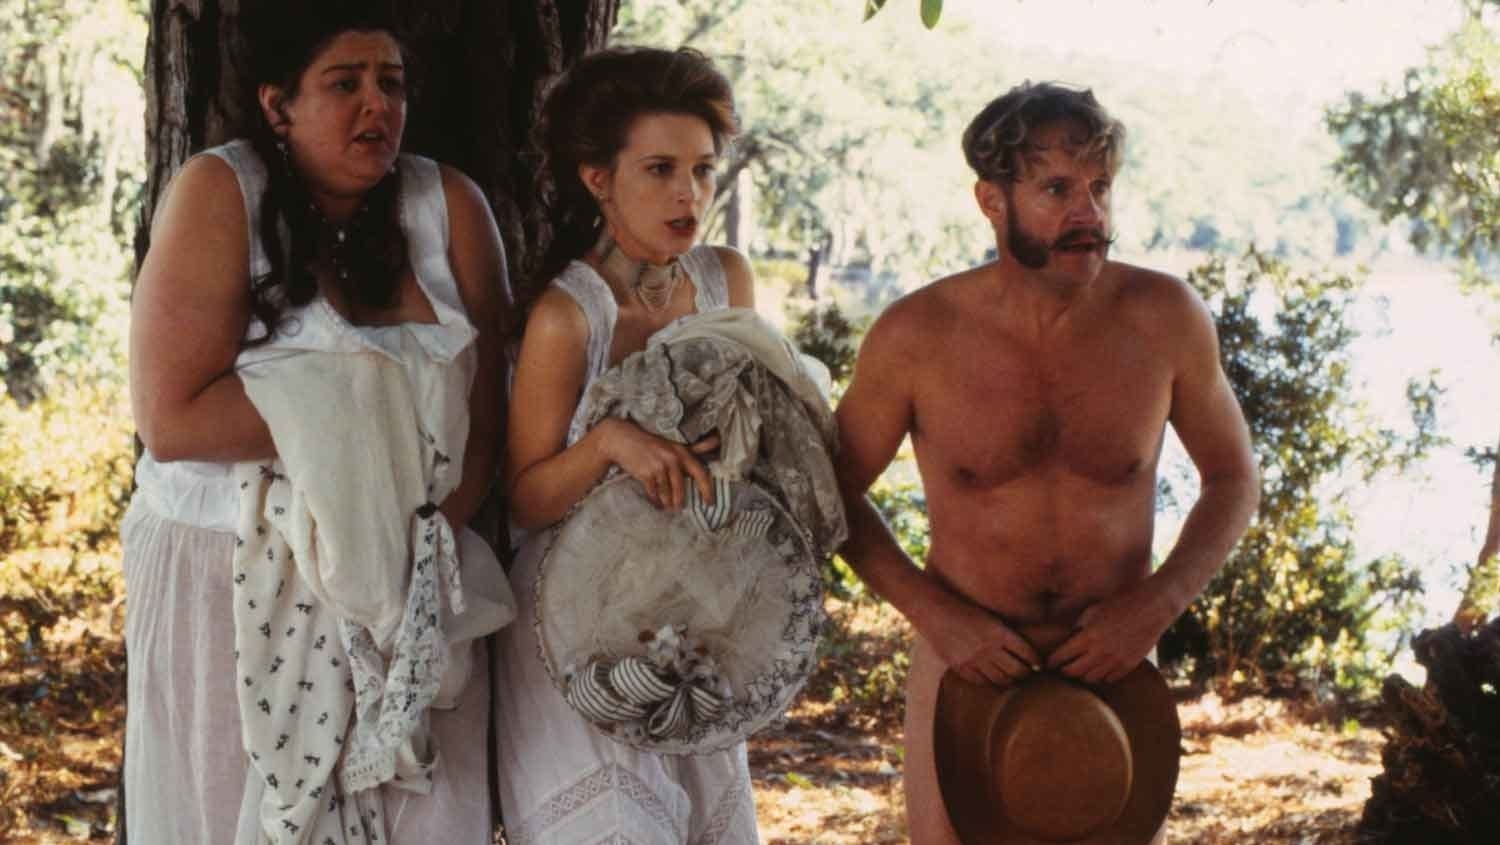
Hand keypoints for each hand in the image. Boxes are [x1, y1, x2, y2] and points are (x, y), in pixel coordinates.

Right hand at [597, 418, 718, 510]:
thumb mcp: (674, 445)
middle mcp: (672, 458)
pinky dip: (655, 499)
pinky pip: (654, 493)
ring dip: (667, 502)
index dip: (706, 489)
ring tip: (668, 507)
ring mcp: (658, 465)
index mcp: (682, 452)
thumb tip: (716, 441)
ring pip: (667, 492)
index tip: (709, 502)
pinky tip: (656, 502)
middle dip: (681, 500)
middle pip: (681, 486)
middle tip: (680, 509)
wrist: (623, 440)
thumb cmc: (652, 445)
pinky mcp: (646, 473)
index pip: (700, 472)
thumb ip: (695, 448)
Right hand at [923, 597, 1041, 687]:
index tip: (1039, 663)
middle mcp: (988, 647)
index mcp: (999, 631)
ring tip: (1013, 678)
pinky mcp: (960, 666)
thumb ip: (1005, 634)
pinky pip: (981, 681)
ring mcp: (973, 659)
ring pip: (1001, 679)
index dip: (1036, 660)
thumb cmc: (964, 609)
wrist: (934, 610)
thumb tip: (1024, 652)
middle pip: (1017, 671)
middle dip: (1026, 673)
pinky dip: (990, 682)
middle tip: (1029, 673)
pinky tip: (993, 678)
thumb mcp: (989, 617)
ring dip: (1010, 680)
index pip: (1027, 653)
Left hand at [1046, 583, 1175, 684]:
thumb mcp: (1094, 609)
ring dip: (1081, 676)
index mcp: (1088, 636)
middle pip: (1073, 672)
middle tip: (1059, 669)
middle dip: (1063, 671)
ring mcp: (1116, 661)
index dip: (1051, 661)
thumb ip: (1079, 625)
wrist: (1154, 607)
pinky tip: (1097, 670)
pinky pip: (1109, 679)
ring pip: (1091, 679)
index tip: (1047, 663)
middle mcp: (1100, 652)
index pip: (1062, 656)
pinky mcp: (1129, 665)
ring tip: (1077, 671)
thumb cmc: (1121, 602)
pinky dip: (1100, 677)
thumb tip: (1068, 638)